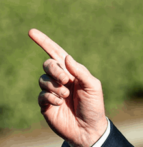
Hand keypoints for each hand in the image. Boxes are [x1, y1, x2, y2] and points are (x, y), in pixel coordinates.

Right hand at [29, 29, 107, 146]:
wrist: (88, 128)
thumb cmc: (94, 105)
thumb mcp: (93, 86)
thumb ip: (80, 71)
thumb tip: (66, 57)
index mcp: (72, 70)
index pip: (56, 53)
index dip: (44, 42)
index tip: (31, 32)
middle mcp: (60, 78)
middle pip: (48, 64)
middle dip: (55, 70)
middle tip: (66, 80)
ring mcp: (52, 91)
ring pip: (43, 80)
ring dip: (55, 87)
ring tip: (66, 96)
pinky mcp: (45, 104)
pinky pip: (41, 96)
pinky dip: (51, 98)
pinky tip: (60, 104)